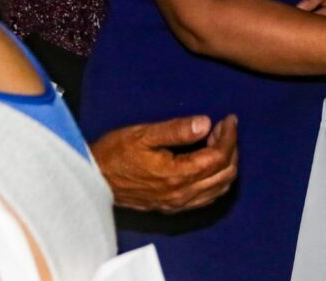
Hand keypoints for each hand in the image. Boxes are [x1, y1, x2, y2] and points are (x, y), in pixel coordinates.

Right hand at [90, 114, 237, 212]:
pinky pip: (207, 197)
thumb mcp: (145, 134)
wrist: (93, 180)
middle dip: (231, 147)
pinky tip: (210, 162)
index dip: (229, 136)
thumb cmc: (116, 153)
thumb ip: (177, 130)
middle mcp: (181, 194)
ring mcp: (178, 204)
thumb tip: (206, 122)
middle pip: (225, 173)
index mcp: (177, 175)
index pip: (218, 157)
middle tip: (224, 127)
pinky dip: (218, 179)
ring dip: (227, 163)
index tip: (229, 119)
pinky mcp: (172, 207)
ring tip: (218, 141)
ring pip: (219, 187)